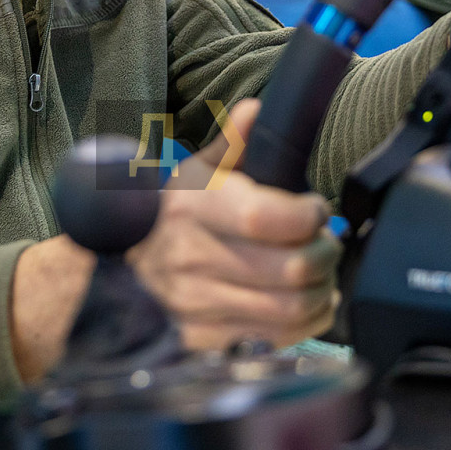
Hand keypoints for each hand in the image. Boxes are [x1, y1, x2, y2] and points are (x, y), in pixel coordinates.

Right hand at [128, 99, 339, 351]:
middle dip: (326, 253)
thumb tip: (258, 110)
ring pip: (291, 308)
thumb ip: (233, 144)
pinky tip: (307, 301)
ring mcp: (199, 305)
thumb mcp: (196, 174)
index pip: (267, 218)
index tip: (315, 207)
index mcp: (195, 209)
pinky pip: (276, 338)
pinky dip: (306, 322)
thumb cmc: (170, 216)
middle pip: (291, 268)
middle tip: (327, 242)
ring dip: (322, 290)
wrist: (123, 268)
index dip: (308, 214)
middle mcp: (194, 259)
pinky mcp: (206, 340)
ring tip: (321, 272)